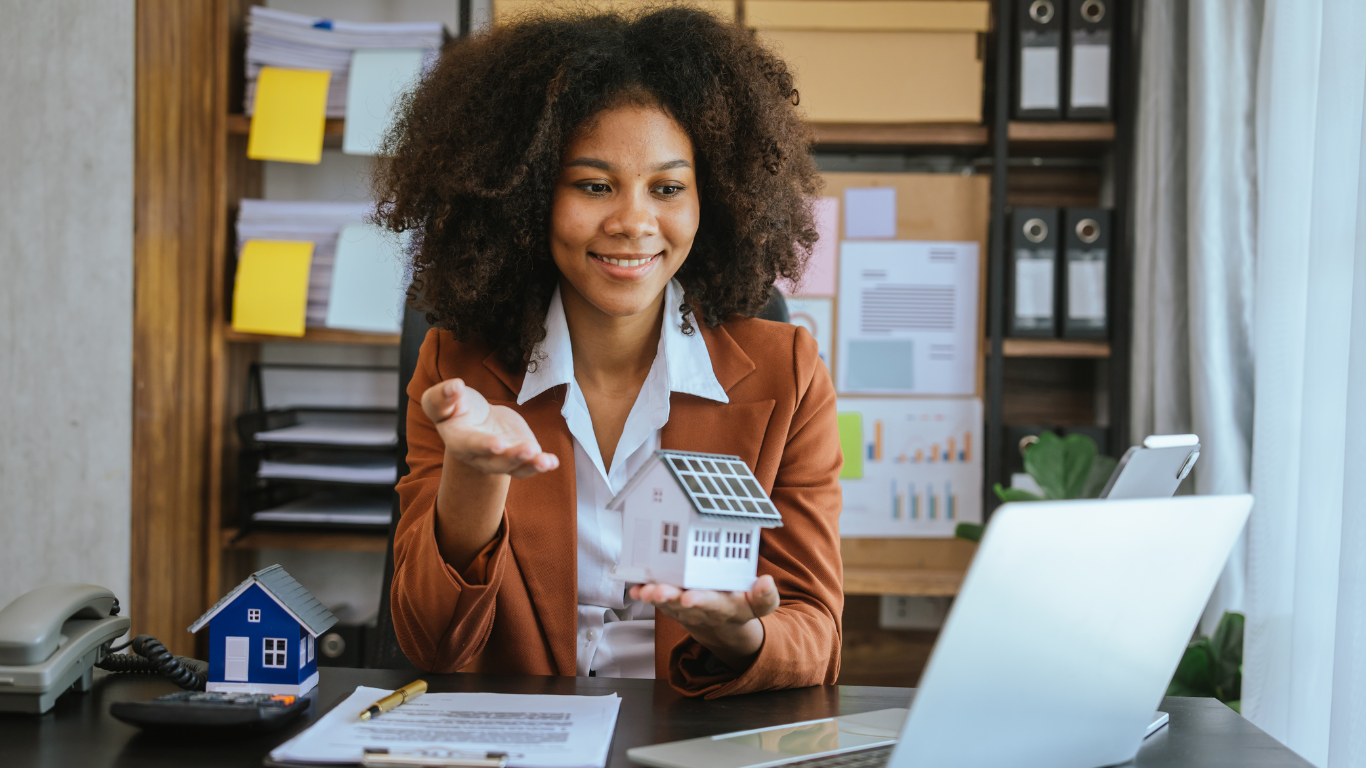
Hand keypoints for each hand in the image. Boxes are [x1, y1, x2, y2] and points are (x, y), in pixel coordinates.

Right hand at [421, 378, 558, 477]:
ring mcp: (501, 459)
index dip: (483, 446)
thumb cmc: (455, 407)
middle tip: (528, 449)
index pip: (470, 446)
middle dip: (512, 457)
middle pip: (496, 462)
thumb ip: (442, 396)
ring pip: (515, 468)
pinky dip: (542, 464)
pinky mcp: (518, 455)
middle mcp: (480, 457)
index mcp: (459, 441)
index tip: (498, 443)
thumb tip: (455, 386)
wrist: (474, 418)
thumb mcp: (441, 399)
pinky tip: (553, 461)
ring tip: (545, 461)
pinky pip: (530, 464)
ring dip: (531, 465)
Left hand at [629, 575, 778, 669]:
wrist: (722, 627)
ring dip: (654, 596)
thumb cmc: (739, 607)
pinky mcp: (671, 604)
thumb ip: (765, 596)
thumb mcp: (759, 606)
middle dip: (671, 598)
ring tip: (644, 590)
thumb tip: (766, 582)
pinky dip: (643, 594)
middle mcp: (701, 609)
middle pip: (684, 605)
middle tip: (659, 591)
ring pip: (667, 604)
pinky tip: (634, 588)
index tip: (691, 597)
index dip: (702, 600)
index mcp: (725, 607)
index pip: (714, 604)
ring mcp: (683, 608)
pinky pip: (656, 600)